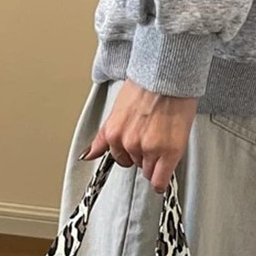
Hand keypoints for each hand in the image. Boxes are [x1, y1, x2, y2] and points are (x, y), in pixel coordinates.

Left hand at [80, 79, 198, 193]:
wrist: (168, 75)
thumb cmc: (146, 86)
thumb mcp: (116, 111)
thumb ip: (102, 138)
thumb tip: (87, 155)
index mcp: (113, 133)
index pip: (119, 160)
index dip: (131, 154)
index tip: (139, 146)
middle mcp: (128, 143)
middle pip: (135, 165)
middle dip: (143, 155)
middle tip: (154, 134)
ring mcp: (148, 148)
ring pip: (149, 171)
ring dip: (156, 160)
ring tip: (163, 136)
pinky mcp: (168, 152)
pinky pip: (160, 181)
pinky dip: (161, 180)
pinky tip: (166, 167)